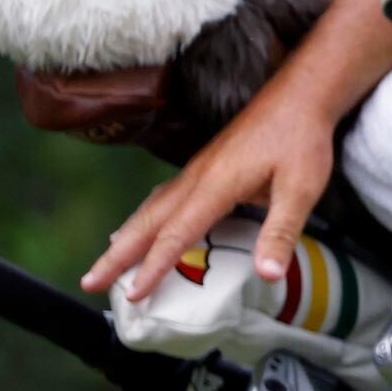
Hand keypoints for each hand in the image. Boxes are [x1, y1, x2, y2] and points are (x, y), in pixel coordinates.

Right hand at [83, 79, 338, 298]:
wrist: (300, 94)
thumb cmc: (302, 139)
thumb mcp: (302, 188)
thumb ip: (281, 231)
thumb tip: (268, 275)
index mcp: (215, 185)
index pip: (176, 233)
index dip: (154, 267)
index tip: (133, 296)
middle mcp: (197, 177)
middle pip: (148, 221)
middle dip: (117, 254)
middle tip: (89, 282)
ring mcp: (198, 170)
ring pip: (152, 207)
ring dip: (126, 237)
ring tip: (105, 263)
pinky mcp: (205, 166)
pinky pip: (164, 197)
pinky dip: (145, 219)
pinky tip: (141, 227)